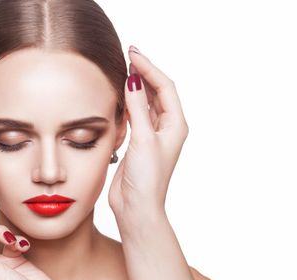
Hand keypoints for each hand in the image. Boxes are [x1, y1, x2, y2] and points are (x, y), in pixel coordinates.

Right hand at [108, 46, 188, 216]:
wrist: (137, 208)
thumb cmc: (146, 180)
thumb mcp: (144, 139)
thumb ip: (138, 108)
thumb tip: (133, 79)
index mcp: (175, 125)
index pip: (165, 87)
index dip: (150, 68)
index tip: (133, 54)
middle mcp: (167, 128)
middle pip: (158, 91)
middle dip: (145, 72)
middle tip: (129, 55)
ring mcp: (152, 136)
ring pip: (147, 102)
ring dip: (138, 86)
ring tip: (125, 70)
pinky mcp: (139, 143)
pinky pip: (137, 115)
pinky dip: (130, 102)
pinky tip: (121, 96)